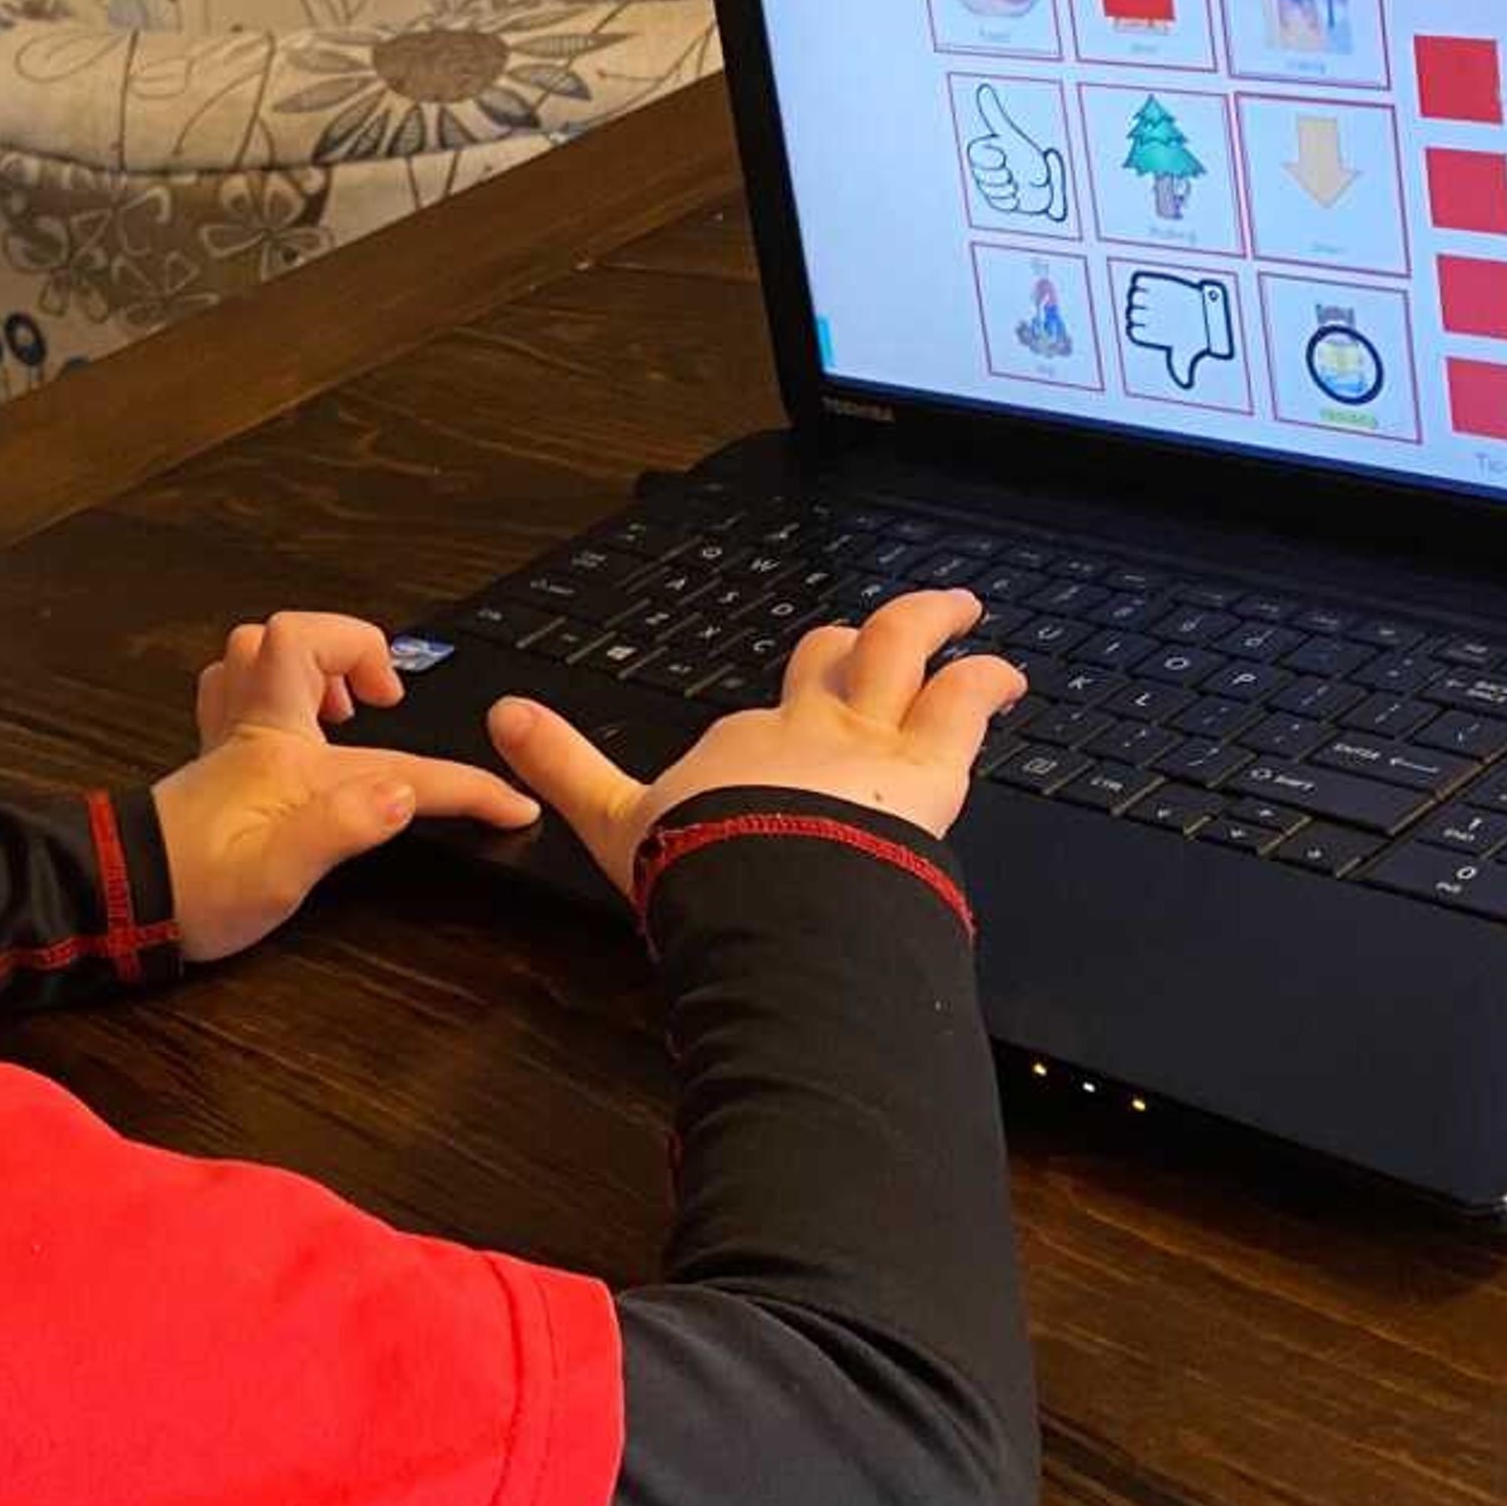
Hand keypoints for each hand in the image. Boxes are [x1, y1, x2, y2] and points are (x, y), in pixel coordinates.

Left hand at [153, 612, 542, 960]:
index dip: (463, 784)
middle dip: (350, 648)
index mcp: (282, 749)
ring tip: (342, 707)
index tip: (508, 806)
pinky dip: (270, 690)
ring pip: (253, 655)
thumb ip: (344, 826)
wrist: (120, 903)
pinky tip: (296, 731)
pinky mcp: (214, 762)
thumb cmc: (198, 888)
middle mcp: (253, 730)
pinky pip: (236, 689)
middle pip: (290, 638)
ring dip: (305, 662)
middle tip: (382, 700)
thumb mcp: (280, 873)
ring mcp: (228, 740)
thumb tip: (404, 792)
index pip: (395, 760)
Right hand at [486, 588, 1023, 891]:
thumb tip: (497, 717)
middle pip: (834, 655)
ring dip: (933, 621)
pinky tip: (1009, 675)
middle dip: (856, 641)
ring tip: (961, 609)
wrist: (767, 895)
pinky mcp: (929, 765)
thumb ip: (563, 769)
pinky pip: (965, 702)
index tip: (783, 720)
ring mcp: (869, 737)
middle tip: (882, 630)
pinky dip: (988, 678)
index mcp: (740, 745)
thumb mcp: (609, 821)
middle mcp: (805, 723)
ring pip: (904, 650)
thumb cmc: (697, 866)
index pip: (762, 718)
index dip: (776, 718)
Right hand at [964, 84, 1069, 225]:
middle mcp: (987, 169)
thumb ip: (994, 114)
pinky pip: (997, 203)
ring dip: (1006, 189)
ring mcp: (992, 186)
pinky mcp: (998, 203)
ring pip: (988, 190)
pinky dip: (1011, 201)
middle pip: (980, 175)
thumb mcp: (1012, 137)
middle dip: (999, 176)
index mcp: (988, 151)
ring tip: (1018, 184)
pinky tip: (1019, 196)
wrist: (1048, 186)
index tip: (1003, 158)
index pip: (975, 155)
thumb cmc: (1031, 158)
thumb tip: (982, 89)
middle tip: (1013, 173)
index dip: (988, 159)